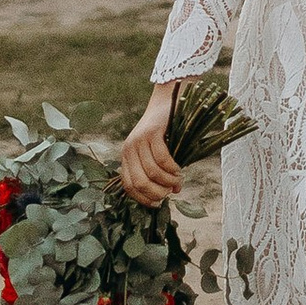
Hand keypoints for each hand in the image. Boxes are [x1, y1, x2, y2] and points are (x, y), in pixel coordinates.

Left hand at [117, 86, 186, 207]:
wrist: (166, 101)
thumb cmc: (165, 132)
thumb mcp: (156, 154)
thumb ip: (160, 173)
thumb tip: (174, 192)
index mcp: (126, 157)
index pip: (129, 186)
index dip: (144, 198)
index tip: (159, 202)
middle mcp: (129, 149)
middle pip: (139, 182)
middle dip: (157, 192)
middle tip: (171, 191)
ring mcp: (139, 140)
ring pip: (151, 172)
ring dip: (168, 181)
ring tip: (178, 180)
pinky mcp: (151, 132)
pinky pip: (162, 158)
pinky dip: (172, 169)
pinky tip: (179, 170)